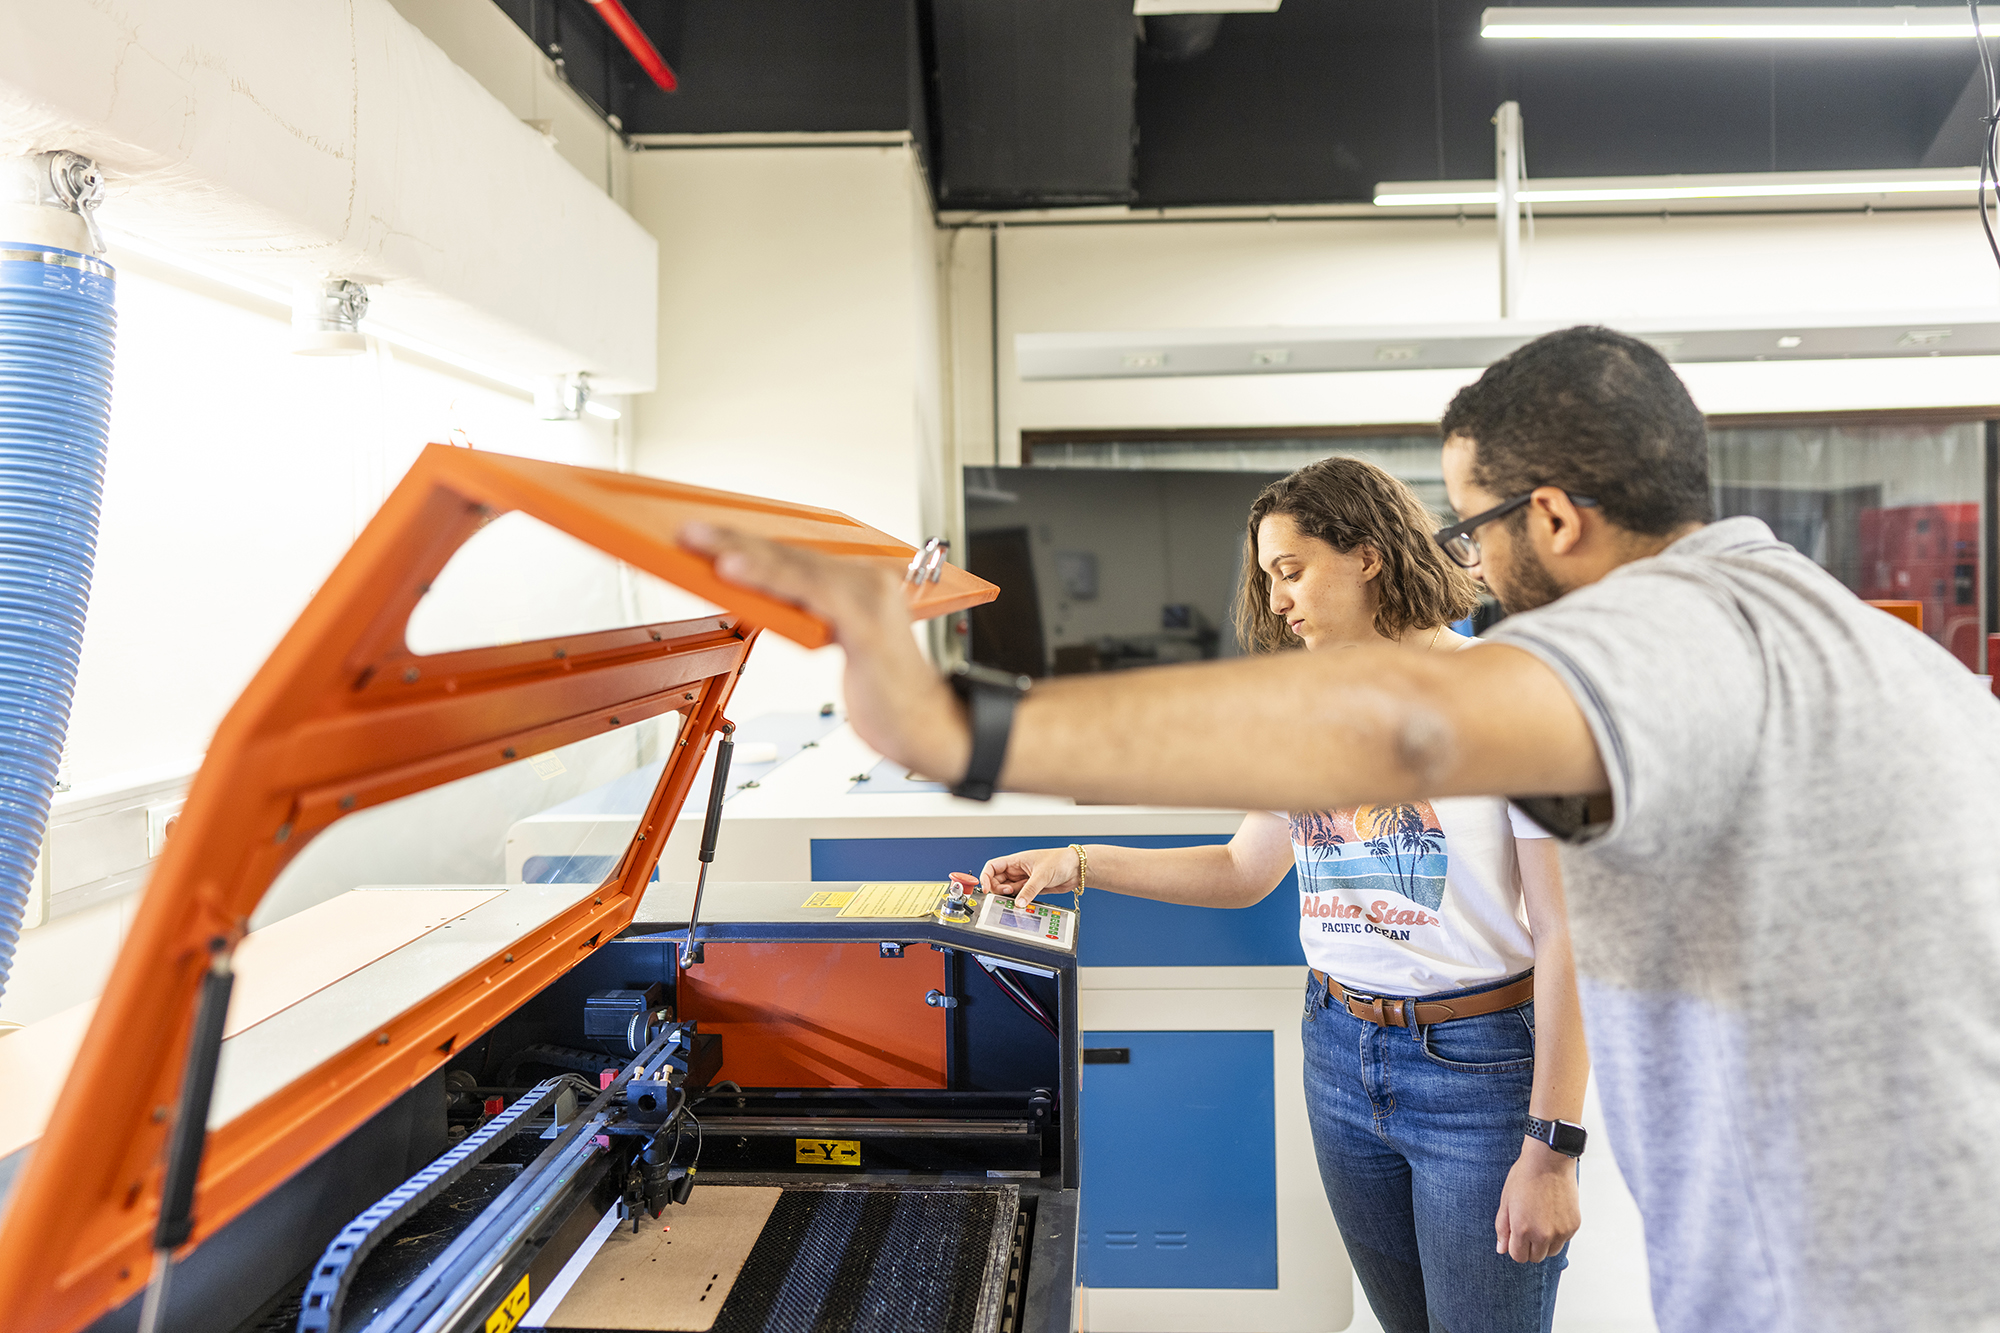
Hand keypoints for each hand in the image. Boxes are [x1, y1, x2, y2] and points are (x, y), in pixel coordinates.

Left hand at [678, 522, 969, 783]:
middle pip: (791, 554)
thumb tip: (762, 599)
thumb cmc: (886, 693)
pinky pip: (809, 593)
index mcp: (860, 585)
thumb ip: (810, 617)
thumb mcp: (838, 644)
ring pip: (796, 567)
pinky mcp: (865, 624)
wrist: (929, 729)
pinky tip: (736, 570)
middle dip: (736, 540)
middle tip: (690, 532)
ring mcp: (869, 600)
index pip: (796, 557)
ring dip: (744, 553)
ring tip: (702, 543)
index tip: (708, 537)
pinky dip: (770, 578)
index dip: (749, 543)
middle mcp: (866, 583)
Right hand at [965, 848, 1078, 907]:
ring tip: (1016, 898)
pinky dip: (1018, 901)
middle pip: (997, 881)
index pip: (993, 867)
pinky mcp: (1032, 889)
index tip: (986, 889)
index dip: (986, 877)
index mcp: (1016, 860)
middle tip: (1007, 894)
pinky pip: (1020, 896)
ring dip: (1008, 896)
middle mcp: (1018, 870)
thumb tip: (1018, 903)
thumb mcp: (1042, 875)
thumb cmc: (1061, 861)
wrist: (1077, 869)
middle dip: (998, 889)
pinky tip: (1021, 903)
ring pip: (1008, 890)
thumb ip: (1029, 890)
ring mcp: (1025, 880)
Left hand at [1494, 1139, 1580, 1263]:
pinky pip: (1564, 1240)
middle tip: (1528, 1227)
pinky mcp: (1574, 1226)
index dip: (1515, 1247)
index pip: (1518, 1257)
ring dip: (1545, 1243)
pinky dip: (1558, 1233)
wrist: (1549, 1162)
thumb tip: (1502, 1249)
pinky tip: (1552, 1215)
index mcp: (1523, 1230)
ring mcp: (1561, 1232)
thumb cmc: (1525, 1177)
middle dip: (1530, 1247)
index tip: (1516, 1236)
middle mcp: (1543, 1235)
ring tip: (1541, 1221)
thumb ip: (1503, 1229)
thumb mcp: (1506, 1202)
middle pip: (1535, 1257)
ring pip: (1551, 1252)